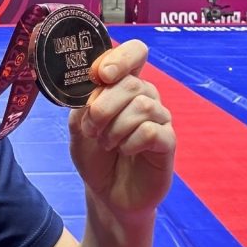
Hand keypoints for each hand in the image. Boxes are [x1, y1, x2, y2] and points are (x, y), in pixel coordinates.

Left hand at [68, 40, 175, 220]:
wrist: (106, 193)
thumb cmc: (94, 156)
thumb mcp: (78, 127)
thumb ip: (83, 104)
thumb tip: (94, 85)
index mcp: (123, 85)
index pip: (135, 53)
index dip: (120, 58)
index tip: (100, 75)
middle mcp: (145, 96)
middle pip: (131, 83)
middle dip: (103, 108)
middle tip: (91, 130)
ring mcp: (159, 118)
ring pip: (142, 105)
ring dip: (115, 127)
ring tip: (106, 143)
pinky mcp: (168, 142)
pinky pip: (152, 131)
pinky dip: (131, 142)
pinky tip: (125, 151)